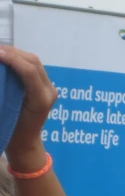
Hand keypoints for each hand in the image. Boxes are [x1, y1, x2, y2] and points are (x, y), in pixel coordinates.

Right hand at [0, 46, 56, 169]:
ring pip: (34, 63)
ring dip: (16, 54)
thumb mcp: (5, 112)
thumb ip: (5, 91)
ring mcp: (49, 88)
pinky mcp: (45, 87)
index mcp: (41, 99)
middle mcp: (49, 91)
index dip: (12, 59)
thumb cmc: (12, 132)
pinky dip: (19, 60)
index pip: (29, 72)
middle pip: (33, 63)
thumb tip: (1, 70)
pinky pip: (33, 68)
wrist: (25, 143)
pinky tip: (6, 58)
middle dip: (13, 52)